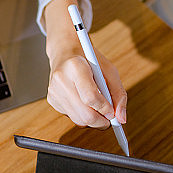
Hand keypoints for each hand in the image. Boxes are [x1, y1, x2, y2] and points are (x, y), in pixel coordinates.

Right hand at [42, 0, 126, 129]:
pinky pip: (72, 117)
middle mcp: (61, 79)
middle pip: (84, 114)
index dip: (105, 108)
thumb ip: (118, 93)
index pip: (90, 97)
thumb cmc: (89, 59)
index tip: (113, 112)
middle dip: (101, 121)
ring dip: (93, 120)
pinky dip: (83, 115)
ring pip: (78, 120)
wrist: (66, 52)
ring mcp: (54, 91)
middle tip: (110, 118)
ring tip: (99, 108)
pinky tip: (84, 102)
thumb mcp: (109, 69)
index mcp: (75, 66)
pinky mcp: (51, 99)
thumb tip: (121, 118)